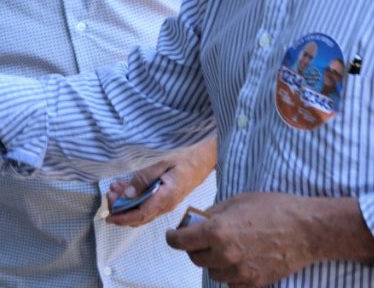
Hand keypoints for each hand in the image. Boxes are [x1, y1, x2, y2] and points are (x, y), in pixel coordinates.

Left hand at [106, 136, 216, 226]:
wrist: (202, 161)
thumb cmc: (183, 160)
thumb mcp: (162, 164)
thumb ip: (144, 178)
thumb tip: (127, 194)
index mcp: (166, 197)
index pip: (141, 214)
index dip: (123, 218)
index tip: (109, 217)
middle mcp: (165, 205)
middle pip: (139, 217)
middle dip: (120, 210)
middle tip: (109, 194)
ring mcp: (166, 204)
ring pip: (142, 213)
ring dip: (125, 205)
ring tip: (114, 189)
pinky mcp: (165, 200)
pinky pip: (146, 206)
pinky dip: (132, 201)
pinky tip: (124, 189)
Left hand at [166, 192, 315, 286]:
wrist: (307, 229)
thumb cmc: (273, 208)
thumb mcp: (236, 201)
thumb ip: (212, 214)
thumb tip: (196, 221)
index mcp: (216, 231)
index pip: (180, 242)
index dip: (173, 237)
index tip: (173, 235)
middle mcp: (224, 254)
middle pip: (194, 258)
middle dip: (194, 247)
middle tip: (200, 238)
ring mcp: (239, 272)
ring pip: (212, 272)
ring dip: (212, 261)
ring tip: (223, 248)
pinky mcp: (254, 283)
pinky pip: (231, 282)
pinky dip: (230, 273)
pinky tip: (238, 260)